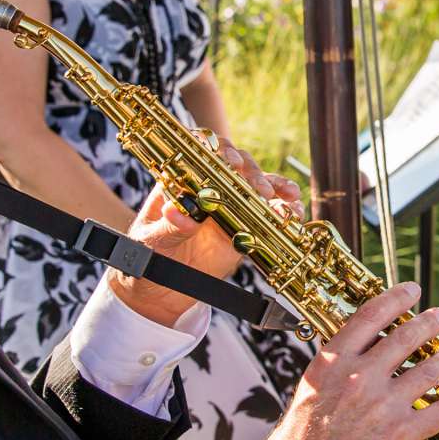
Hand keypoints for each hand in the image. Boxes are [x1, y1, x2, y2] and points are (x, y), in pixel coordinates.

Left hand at [104, 137, 302, 326]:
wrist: (158, 291)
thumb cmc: (146, 257)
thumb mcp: (151, 242)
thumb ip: (168, 227)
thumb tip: (177, 211)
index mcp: (180, 181)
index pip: (199, 151)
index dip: (215, 148)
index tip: (227, 159)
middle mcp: (208, 187)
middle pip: (235, 164)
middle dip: (250, 171)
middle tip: (257, 188)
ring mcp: (229, 206)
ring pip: (256, 185)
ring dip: (273, 186)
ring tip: (284, 197)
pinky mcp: (244, 228)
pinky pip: (267, 215)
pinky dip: (283, 211)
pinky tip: (292, 213)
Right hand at [273, 282, 438, 439]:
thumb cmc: (302, 439)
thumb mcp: (311, 389)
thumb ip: (339, 366)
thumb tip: (368, 345)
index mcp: (334, 361)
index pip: (371, 316)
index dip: (396, 298)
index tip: (412, 290)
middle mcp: (360, 377)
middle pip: (406, 337)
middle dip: (430, 322)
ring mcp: (384, 405)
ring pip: (430, 369)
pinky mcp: (402, 434)